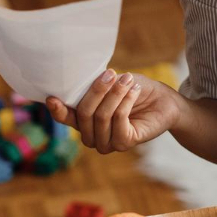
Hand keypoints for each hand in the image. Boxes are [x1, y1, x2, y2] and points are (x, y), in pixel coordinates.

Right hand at [46, 69, 182, 153]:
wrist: (164, 101)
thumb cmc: (135, 89)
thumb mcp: (113, 83)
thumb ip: (95, 84)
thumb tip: (81, 77)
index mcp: (84, 121)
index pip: (66, 118)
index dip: (58, 110)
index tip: (52, 97)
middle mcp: (92, 135)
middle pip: (84, 114)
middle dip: (97, 91)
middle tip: (112, 73)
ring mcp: (107, 143)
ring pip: (101, 117)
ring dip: (115, 95)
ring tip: (128, 80)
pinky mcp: (124, 143)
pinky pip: (119, 121)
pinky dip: (126, 103)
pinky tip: (135, 91)